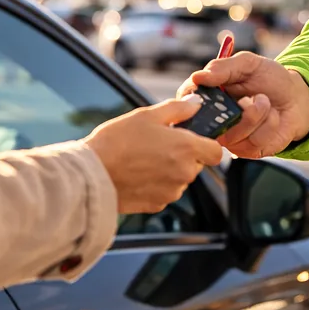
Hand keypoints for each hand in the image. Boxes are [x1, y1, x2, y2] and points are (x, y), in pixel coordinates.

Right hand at [83, 98, 224, 213]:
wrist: (92, 174)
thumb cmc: (116, 142)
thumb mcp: (147, 115)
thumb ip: (178, 109)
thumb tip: (196, 104)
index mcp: (186, 148)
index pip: (216, 152)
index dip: (206, 144)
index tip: (191, 138)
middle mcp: (184, 173)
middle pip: (196, 164)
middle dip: (183, 155)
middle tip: (157, 144)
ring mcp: (171, 192)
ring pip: (180, 179)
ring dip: (169, 170)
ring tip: (143, 159)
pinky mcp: (157, 205)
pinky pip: (165, 192)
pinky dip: (156, 184)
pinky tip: (137, 174)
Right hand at [177, 52, 308, 159]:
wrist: (297, 98)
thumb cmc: (270, 79)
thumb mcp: (248, 64)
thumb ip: (224, 68)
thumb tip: (198, 77)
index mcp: (209, 97)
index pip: (186, 102)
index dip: (192, 99)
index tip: (207, 89)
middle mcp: (215, 120)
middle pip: (208, 124)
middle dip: (236, 107)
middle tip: (250, 96)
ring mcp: (230, 138)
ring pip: (235, 133)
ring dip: (257, 113)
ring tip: (265, 101)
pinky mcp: (247, 150)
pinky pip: (253, 141)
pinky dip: (268, 125)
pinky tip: (272, 117)